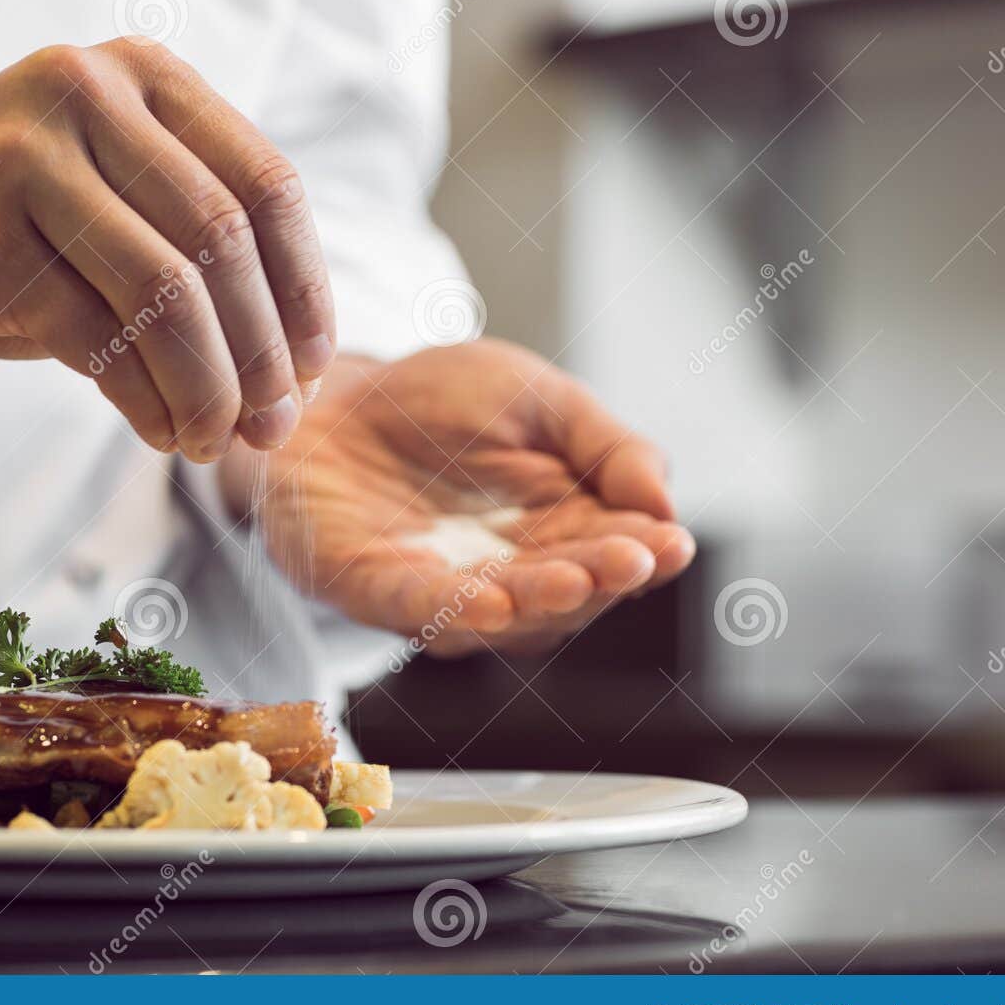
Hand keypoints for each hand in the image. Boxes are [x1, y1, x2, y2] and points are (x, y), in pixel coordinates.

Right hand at [0, 41, 331, 459]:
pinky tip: (159, 435)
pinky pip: (104, 337)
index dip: (305, 290)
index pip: (267, 186)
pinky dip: (149, 402)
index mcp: (137, 77)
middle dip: (265, 354)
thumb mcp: (102, 221)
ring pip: (172, 292)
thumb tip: (295, 376)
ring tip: (212, 443)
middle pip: (227, 240)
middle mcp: (89, 91)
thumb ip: (191, 259)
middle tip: (273, 428)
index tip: (312, 370)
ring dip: (212, 389)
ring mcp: (33, 152)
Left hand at [223, 340, 694, 656]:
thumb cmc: (439, 400)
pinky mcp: (367, 587)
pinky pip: (411, 606)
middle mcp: (505, 575)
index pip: (612, 553)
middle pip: (564, 593)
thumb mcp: (540, 399)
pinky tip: (489, 604)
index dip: (643, 553)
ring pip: (497, 613)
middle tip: (632, 561)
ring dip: (534, 602)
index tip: (670, 543)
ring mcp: (437, 590)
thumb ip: (605, 445)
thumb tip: (664, 501)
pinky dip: (448, 608)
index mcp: (557, 532)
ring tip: (573, 581)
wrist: (333, 391)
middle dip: (598, 578)